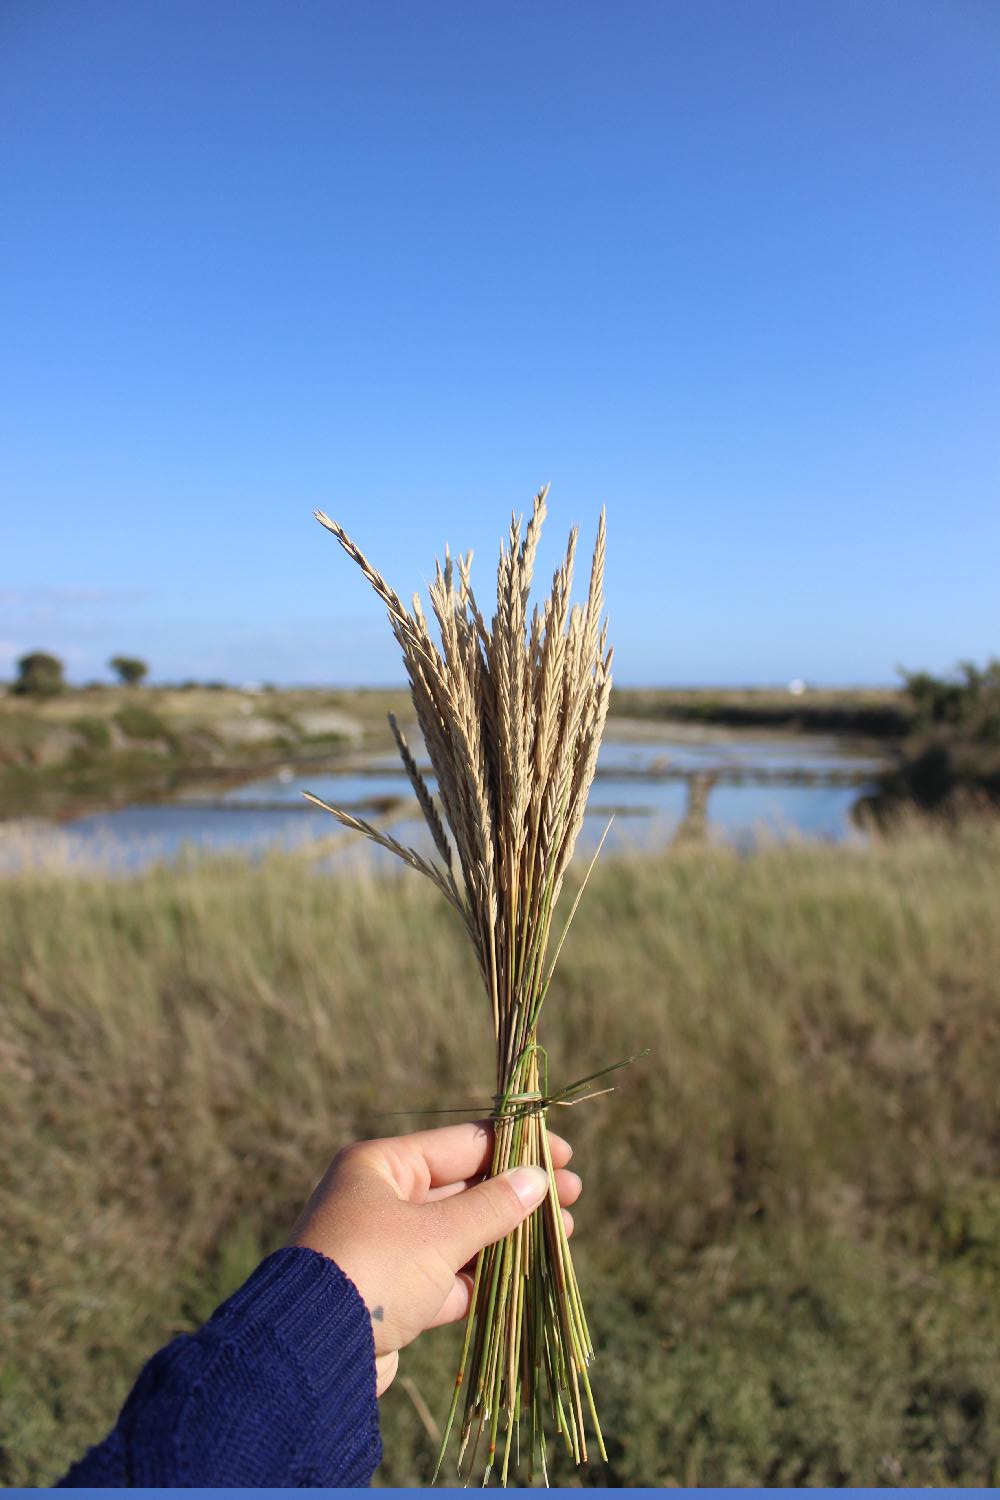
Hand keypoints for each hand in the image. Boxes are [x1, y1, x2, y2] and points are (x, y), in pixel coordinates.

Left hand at [288, 1121, 580, 1395]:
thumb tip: (538, 1179)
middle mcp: (381, 1200)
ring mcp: (387, 1249)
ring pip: (459, 1233)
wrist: (311, 1354)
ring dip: (508, 1234)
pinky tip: (528, 1273)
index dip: (516, 1149)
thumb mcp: (438, 1234)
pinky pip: (448, 1275)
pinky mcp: (393, 1294)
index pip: (461, 1144)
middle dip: (518, 1194)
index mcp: (382, 1166)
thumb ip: (492, 1206)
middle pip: (463, 1187)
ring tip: (564, 1233)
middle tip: (573, 1196)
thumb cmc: (373, 1271)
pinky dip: (485, 1274)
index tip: (563, 1155)